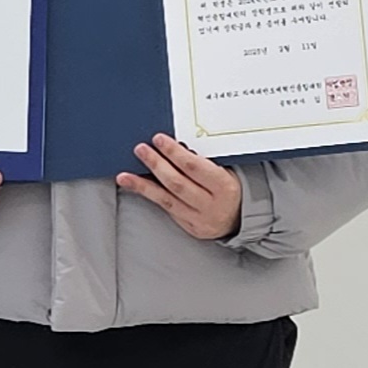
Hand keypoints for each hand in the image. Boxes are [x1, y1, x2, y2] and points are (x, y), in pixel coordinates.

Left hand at [118, 134, 244, 242]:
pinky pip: (167, 209)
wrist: (242, 217)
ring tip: (125, 175)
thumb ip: (204, 160)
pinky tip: (137, 188)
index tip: (159, 139)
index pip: (194, 167)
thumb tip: (175, 145)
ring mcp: (199, 219)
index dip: (174, 153)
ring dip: (143, 185)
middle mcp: (211, 205)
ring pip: (167, 200)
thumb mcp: (226, 170)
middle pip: (177, 183)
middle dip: (156, 164)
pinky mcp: (189, 227)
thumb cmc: (231, 187)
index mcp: (224, 186)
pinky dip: (151, 196)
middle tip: (141, 149)